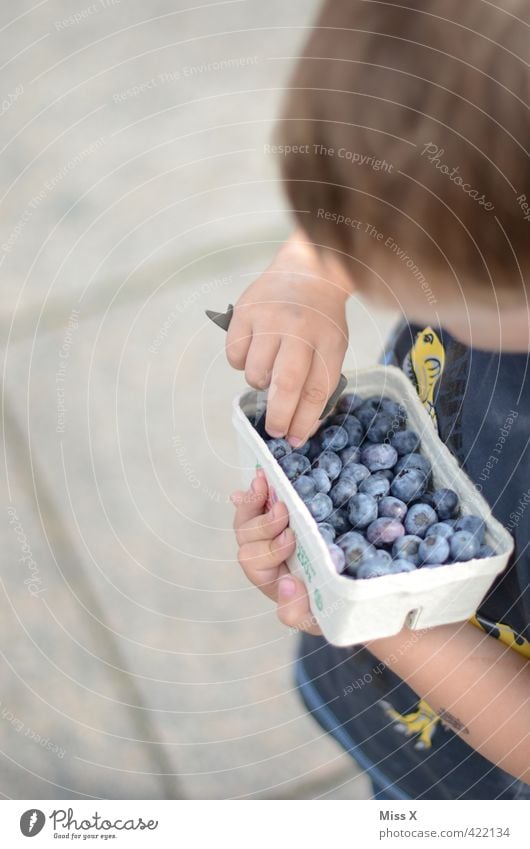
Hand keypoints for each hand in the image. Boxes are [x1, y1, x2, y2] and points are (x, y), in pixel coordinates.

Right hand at [226, 230, 350, 445]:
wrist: (307, 271)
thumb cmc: (321, 320)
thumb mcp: (333, 348)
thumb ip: (319, 384)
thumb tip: (301, 428)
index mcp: (328, 341)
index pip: (316, 391)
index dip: (304, 421)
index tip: (296, 440)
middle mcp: (299, 329)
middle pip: (285, 385)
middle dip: (278, 417)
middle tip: (275, 430)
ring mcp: (270, 319)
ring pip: (255, 373)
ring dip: (259, 384)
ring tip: (269, 370)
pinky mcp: (245, 312)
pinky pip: (235, 356)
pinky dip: (242, 362)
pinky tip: (254, 350)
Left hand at [231, 468, 321, 633]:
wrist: (348, 591)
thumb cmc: (329, 607)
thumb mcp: (318, 618)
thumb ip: (298, 612)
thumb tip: (287, 586)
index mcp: (270, 578)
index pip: (254, 562)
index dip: (269, 549)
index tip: (291, 540)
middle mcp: (264, 556)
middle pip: (246, 536)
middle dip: (263, 523)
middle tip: (282, 510)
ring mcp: (270, 534)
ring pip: (247, 517)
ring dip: (254, 500)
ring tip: (264, 481)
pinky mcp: (283, 516)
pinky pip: (260, 502)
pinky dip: (259, 489)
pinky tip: (261, 475)